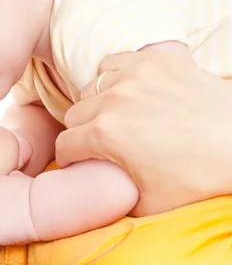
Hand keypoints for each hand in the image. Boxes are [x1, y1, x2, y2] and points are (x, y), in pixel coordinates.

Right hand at [56, 50, 231, 214]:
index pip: (64, 146)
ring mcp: (134, 75)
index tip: (79, 165)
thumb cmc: (201, 177)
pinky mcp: (154, 60)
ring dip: (95, 104)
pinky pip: (113, 62)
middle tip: (100, 144)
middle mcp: (113, 100)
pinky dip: (112, 77)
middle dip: (80, 133)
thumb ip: (108, 196)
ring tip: (114, 117)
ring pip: (90, 88)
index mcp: (105, 134)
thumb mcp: (148, 204)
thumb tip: (93, 190)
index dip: (69, 161)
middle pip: (73, 116)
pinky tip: (127, 92)